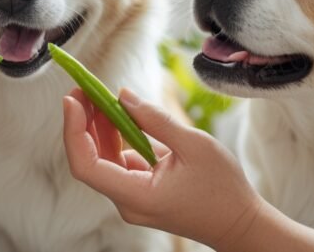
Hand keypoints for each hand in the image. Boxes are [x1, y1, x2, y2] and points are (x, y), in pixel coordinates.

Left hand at [62, 88, 261, 249]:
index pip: (86, 165)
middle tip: (85, 88)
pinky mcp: (139, 192)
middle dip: (83, 122)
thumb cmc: (223, 189)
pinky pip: (117, 163)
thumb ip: (155, 120)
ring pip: (102, 159)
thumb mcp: (194, 145)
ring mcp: (132, 199)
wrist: (240, 224)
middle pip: (89, 159)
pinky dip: (114, 138)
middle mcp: (127, 202)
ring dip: (97, 127)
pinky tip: (117, 116)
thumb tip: (122, 96)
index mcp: (136, 195)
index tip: (72, 99)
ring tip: (99, 96)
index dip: (73, 130)